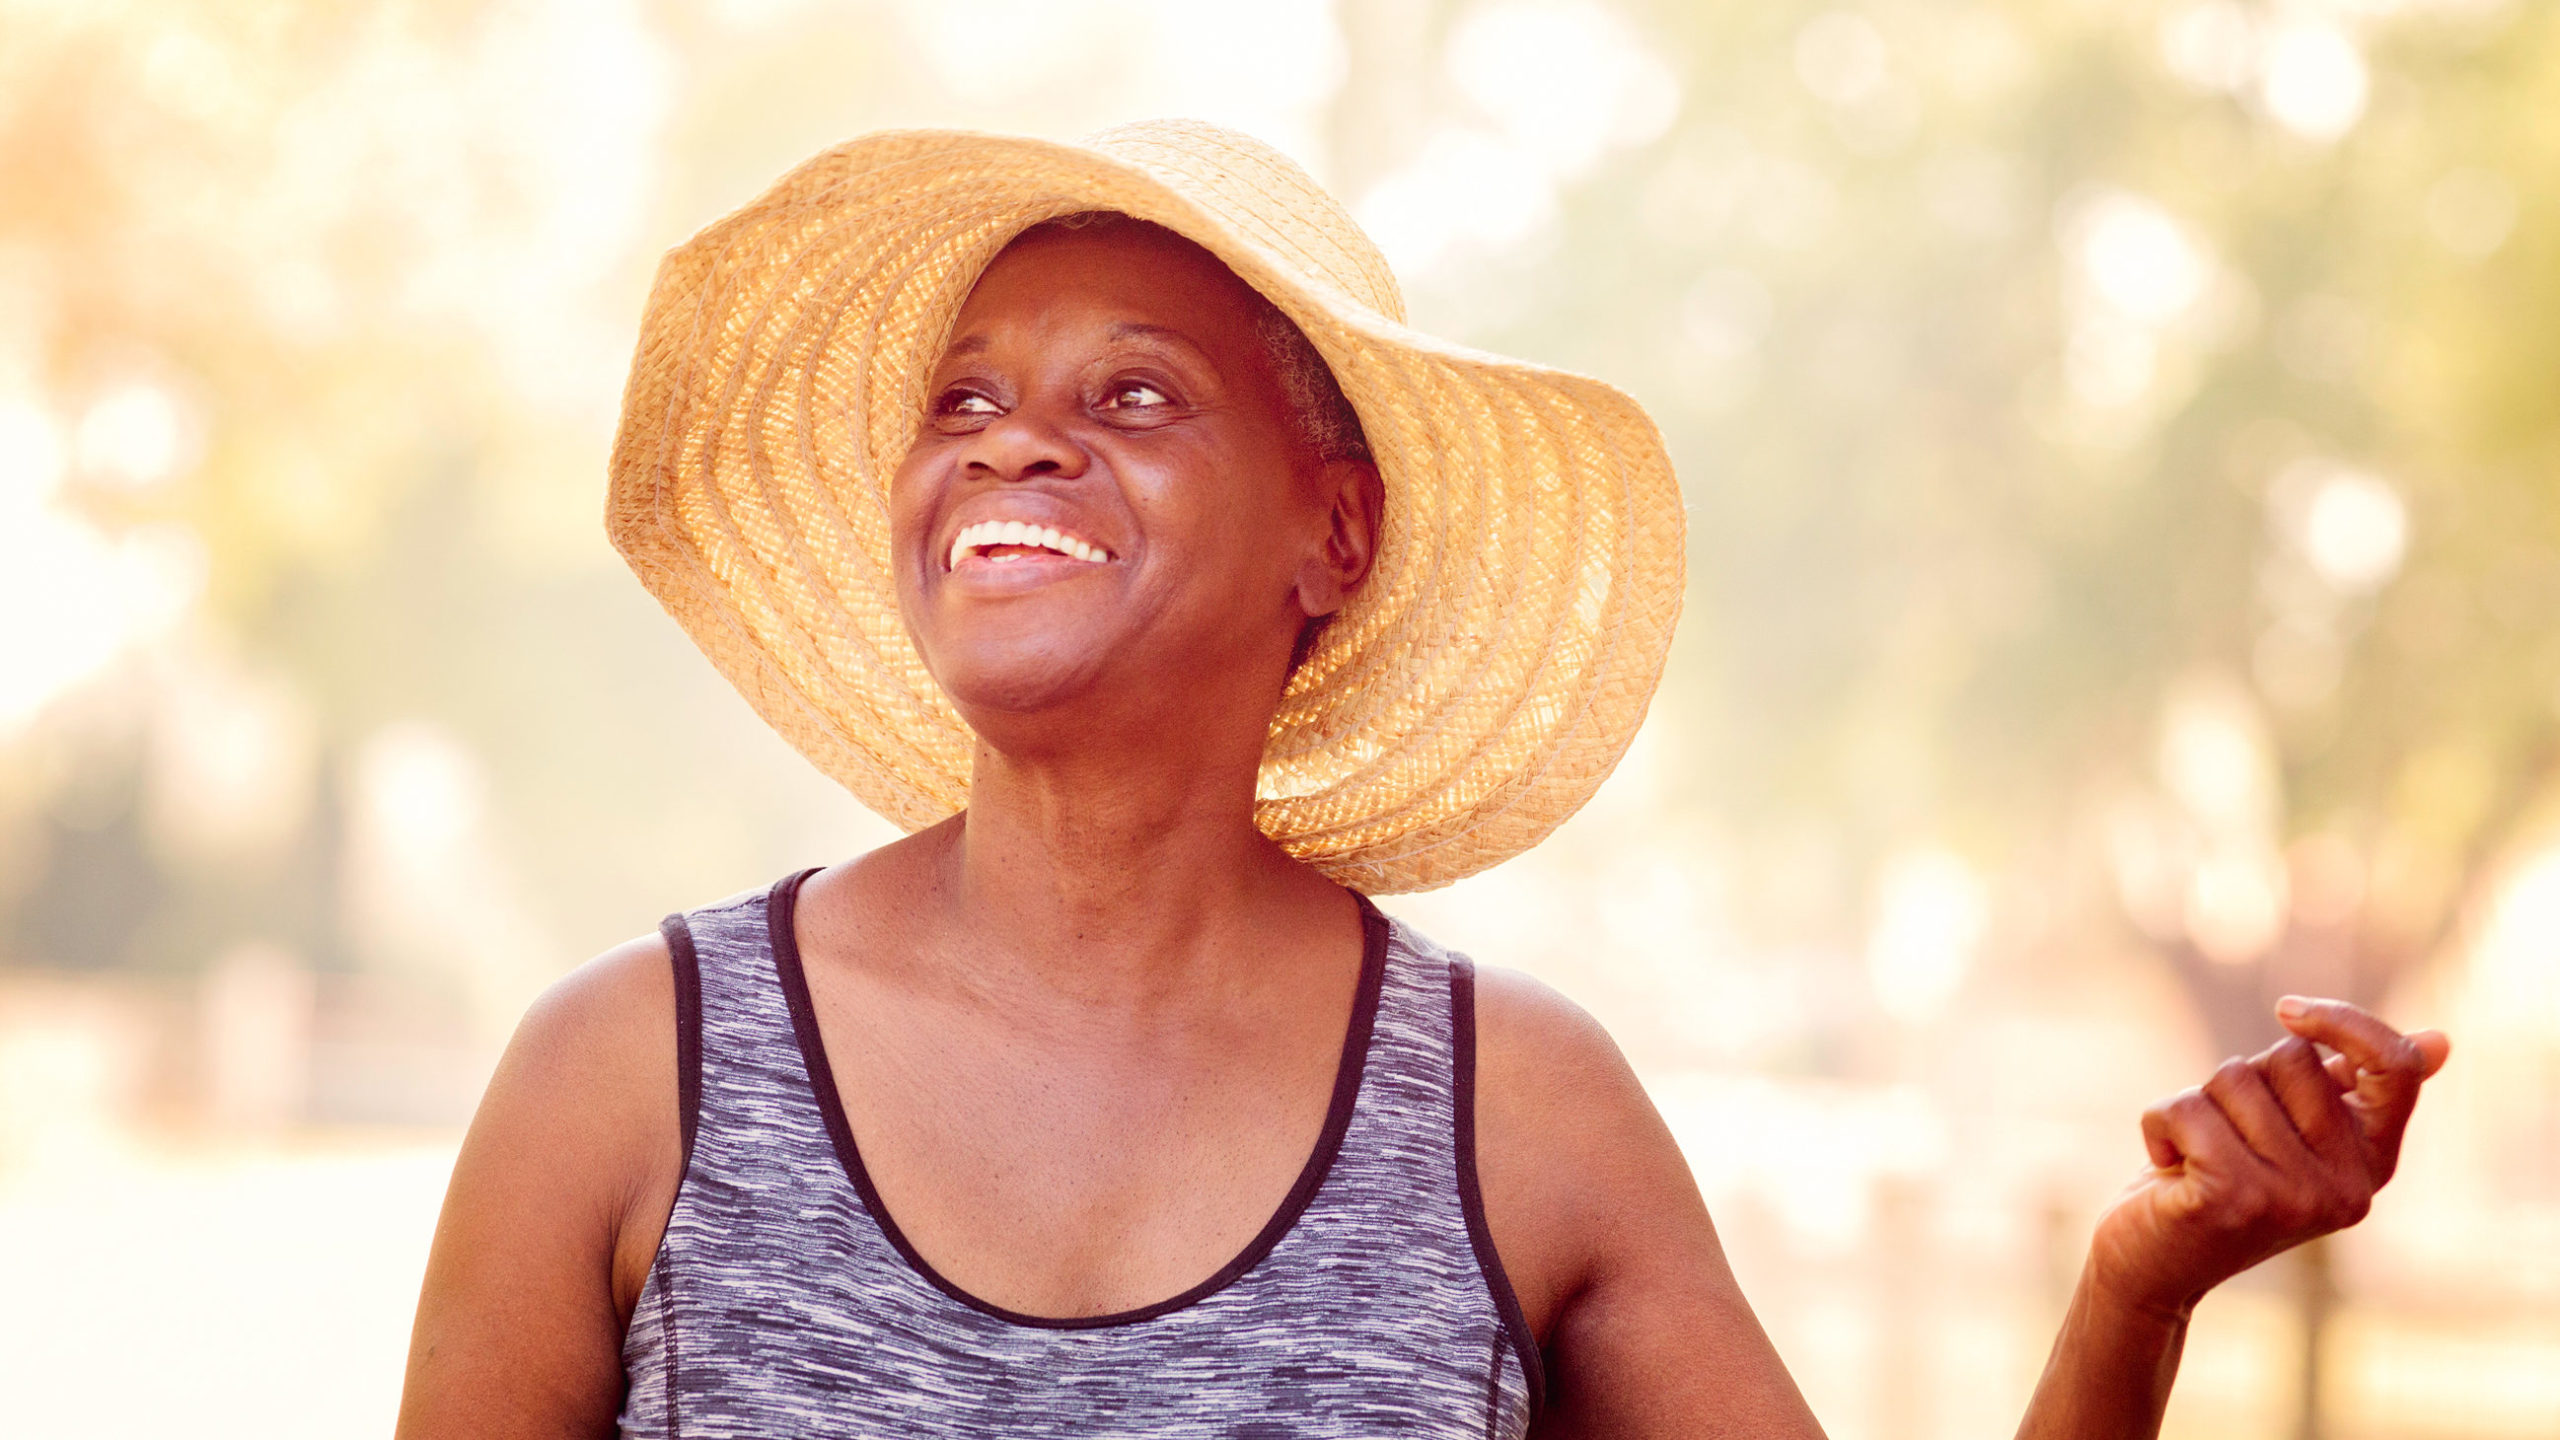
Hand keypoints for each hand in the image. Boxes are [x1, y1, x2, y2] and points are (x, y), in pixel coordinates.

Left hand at [2086, 997, 2450, 1320]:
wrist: (2152, 1267)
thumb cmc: (2215, 1182)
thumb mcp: (2287, 1132)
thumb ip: (2346, 1088)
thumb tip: (2438, 1040)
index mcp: (2371, 1164)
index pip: (2396, 1069)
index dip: (2346, 1023)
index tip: (2289, 1012)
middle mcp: (2347, 1187)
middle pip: (2290, 1058)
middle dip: (2240, 1081)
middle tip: (2224, 1140)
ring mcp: (2294, 1197)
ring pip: (2231, 1078)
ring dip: (2195, 1106)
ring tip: (2194, 1159)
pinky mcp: (2233, 1198)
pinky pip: (2186, 1107)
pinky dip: (2158, 1123)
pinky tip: (2166, 1167)